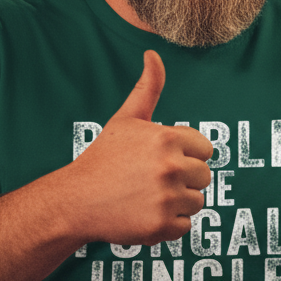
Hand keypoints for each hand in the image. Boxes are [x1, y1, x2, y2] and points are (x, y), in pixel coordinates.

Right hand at [67, 50, 212, 245]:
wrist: (75, 201)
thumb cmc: (103, 159)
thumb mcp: (125, 119)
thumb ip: (147, 88)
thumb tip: (153, 53)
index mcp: (167, 138)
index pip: (205, 150)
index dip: (185, 155)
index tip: (160, 161)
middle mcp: (171, 167)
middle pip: (204, 177)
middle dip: (183, 180)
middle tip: (151, 182)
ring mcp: (168, 198)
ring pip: (197, 202)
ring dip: (176, 204)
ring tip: (146, 198)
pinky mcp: (163, 226)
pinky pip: (185, 227)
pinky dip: (167, 226)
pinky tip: (143, 215)